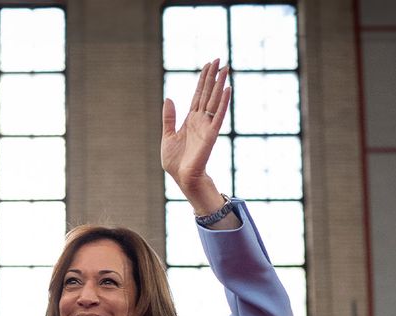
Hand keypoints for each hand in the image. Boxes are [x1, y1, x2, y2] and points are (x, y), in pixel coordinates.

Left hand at [161, 58, 229, 211]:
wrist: (181, 177)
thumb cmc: (175, 161)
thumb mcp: (167, 135)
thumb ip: (169, 117)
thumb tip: (169, 98)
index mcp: (190, 120)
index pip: (198, 95)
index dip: (203, 80)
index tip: (208, 64)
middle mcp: (200, 120)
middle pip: (208, 93)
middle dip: (213, 77)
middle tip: (219, 59)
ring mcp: (207, 126)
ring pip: (215, 101)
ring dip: (220, 85)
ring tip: (226, 69)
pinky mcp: (211, 134)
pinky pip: (219, 115)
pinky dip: (224, 102)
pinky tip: (228, 89)